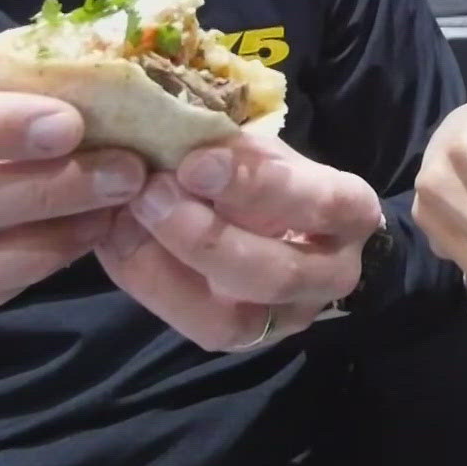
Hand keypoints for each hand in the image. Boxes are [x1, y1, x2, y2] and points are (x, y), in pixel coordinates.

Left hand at [96, 135, 381, 351]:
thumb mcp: (267, 153)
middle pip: (275, 274)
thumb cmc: (277, 180)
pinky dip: (146, 281)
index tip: (196, 162)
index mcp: (350, 213)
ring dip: (168, 267)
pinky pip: (190, 323)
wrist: (293, 233)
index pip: (320, 203)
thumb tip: (170, 127)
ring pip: (232, 319)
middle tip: (150, 194)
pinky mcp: (239, 339)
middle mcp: (331, 276)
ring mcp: (285, 319)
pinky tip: (116, 239)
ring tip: (126, 218)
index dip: (256, 185)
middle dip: (205, 237)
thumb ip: (234, 151)